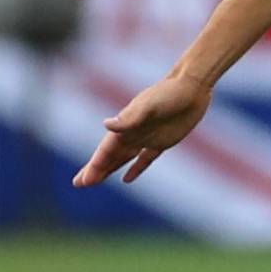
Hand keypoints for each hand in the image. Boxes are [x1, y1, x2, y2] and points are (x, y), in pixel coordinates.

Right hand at [73, 73, 212, 187]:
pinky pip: (145, 159)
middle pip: (110, 156)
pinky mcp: (162, 142)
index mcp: (126, 125)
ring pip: (123, 159)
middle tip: (79, 184)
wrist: (191, 87)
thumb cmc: (169, 94)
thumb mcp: (148, 106)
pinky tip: (127, 179)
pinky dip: (135, 169)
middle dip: (95, 170)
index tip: (83, 181)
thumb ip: (129, 118)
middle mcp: (133, 133)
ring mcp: (146, 138)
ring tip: (94, 181)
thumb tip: (106, 125)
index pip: (105, 150)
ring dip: (109, 169)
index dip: (94, 165)